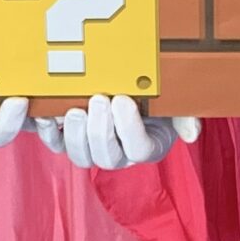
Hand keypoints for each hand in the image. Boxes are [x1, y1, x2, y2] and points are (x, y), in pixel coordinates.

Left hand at [32, 95, 200, 171]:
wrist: (133, 82)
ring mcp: (93, 146)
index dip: (130, 129)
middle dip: (101, 130)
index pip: (139, 149)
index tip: (124, 100)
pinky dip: (50, 131)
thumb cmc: (156, 91)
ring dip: (77, 134)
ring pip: (81, 156)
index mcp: (148, 146)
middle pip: (107, 158)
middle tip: (99, 99)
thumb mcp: (176, 99)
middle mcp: (120, 153)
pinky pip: (56, 143)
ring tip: (75, 109)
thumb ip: (185, 115)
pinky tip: (48, 114)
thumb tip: (191, 135)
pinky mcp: (71, 135)